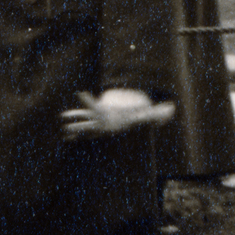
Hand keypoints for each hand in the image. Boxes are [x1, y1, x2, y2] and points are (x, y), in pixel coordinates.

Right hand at [60, 89, 174, 140]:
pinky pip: (85, 134)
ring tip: (63, 130)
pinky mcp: (97, 130)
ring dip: (73, 127)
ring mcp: (96, 124)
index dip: (89, 100)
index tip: (80, 93)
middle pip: (87, 117)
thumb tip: (172, 108)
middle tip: (64, 115)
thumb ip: (158, 113)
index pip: (97, 106)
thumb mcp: (146, 114)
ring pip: (83, 125)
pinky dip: (76, 137)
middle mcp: (100, 118)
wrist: (125, 113)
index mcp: (108, 113)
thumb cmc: (134, 114)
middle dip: (77, 117)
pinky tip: (68, 140)